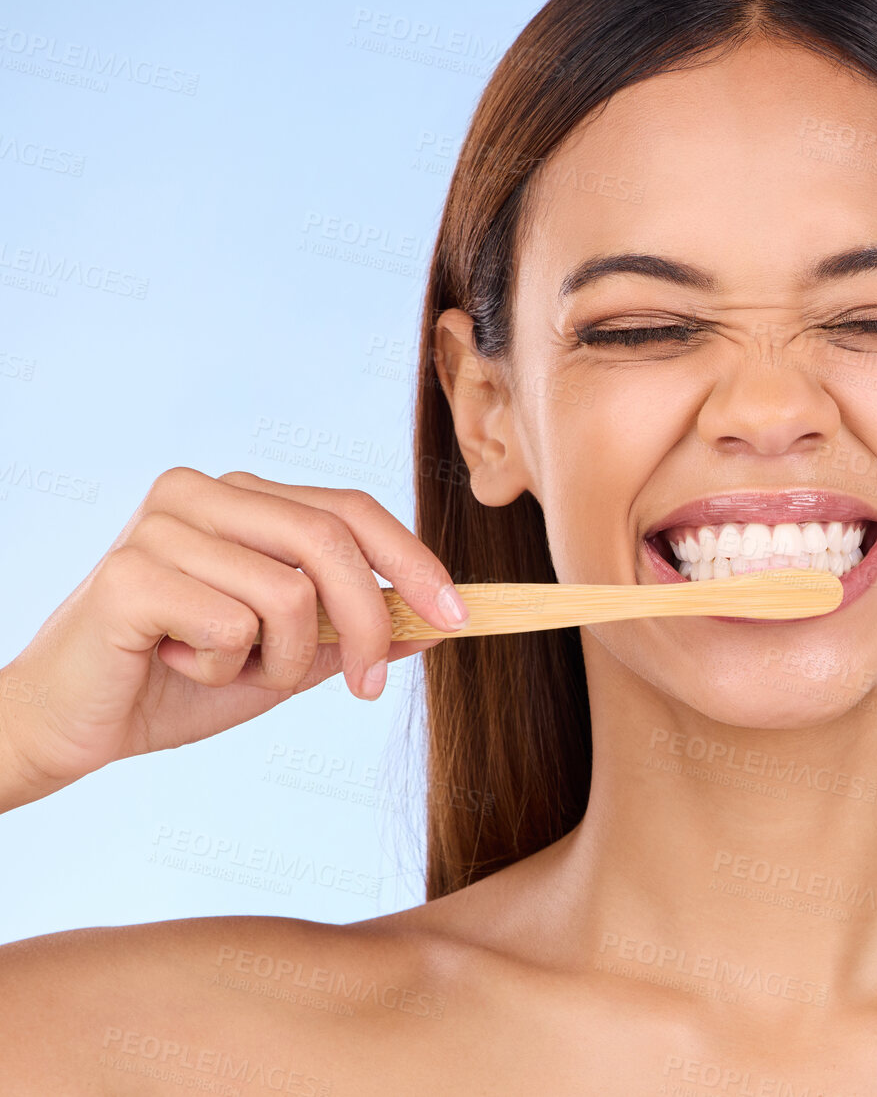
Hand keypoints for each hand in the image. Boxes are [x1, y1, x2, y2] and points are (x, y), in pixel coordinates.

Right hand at [0, 468, 464, 805]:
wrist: (77, 725)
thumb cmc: (181, 681)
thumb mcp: (290, 657)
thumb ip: (356, 632)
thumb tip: (438, 623)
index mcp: (244, 497)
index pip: (352, 509)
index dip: (415, 561)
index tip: (458, 619)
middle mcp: (203, 492)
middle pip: (331, 542)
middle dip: (369, 623)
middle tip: (369, 686)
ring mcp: (161, 525)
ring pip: (287, 593)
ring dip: (281, 661)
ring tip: (231, 670)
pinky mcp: (130, 573)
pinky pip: (231, 626)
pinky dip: (222, 670)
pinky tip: (174, 665)